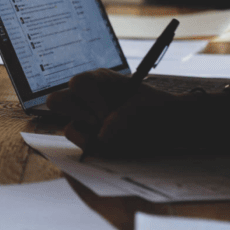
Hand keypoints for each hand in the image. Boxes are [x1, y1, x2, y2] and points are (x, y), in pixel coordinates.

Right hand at [46, 69, 187, 157]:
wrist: (172, 126)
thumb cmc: (160, 108)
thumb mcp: (147, 106)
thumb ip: (125, 116)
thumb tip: (102, 136)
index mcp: (100, 80)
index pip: (79, 84)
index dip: (91, 101)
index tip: (108, 115)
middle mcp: (87, 98)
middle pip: (57, 100)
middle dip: (76, 114)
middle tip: (99, 124)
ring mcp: (86, 120)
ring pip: (70, 128)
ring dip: (88, 137)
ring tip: (111, 140)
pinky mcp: (91, 139)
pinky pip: (81, 146)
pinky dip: (94, 149)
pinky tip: (113, 146)